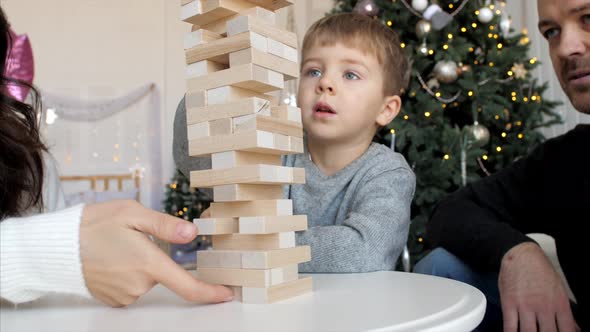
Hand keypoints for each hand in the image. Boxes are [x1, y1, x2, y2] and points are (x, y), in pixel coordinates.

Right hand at [79, 200, 232, 306]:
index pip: (187, 286)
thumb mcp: (132, 213)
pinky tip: (110, 260)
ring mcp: (125, 295)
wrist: (56, 248)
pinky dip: (127, 274)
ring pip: (146, 279)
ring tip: (114, 247)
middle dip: (153, 256)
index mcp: (148, 263)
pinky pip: (131, 287)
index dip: (209, 293)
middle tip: (129, 238)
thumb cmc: (94, 225)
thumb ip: (165, 225)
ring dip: (138, 265)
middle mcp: (139, 284)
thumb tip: (193, 233)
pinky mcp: (113, 300)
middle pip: (162, 273)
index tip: (227, 294)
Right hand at [499, 242, 576, 330]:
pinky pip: (510, 326)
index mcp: (560, 304)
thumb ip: (566, 312)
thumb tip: (575, 328)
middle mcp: (544, 307)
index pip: (567, 331)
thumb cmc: (541, 271)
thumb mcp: (559, 289)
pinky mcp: (509, 303)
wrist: (522, 254)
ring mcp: (526, 306)